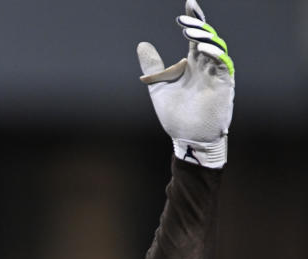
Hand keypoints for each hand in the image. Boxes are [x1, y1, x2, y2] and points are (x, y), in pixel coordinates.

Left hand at [137, 0, 234, 167]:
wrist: (186, 138)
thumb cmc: (175, 115)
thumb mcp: (158, 87)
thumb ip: (152, 66)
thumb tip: (142, 44)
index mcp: (192, 64)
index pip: (195, 36)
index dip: (194, 20)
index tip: (189, 3)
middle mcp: (206, 66)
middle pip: (207, 38)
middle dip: (197, 26)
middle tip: (184, 18)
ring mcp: (216, 75)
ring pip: (216, 48)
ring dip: (204, 37)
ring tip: (190, 31)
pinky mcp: (224, 86)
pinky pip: (223, 65)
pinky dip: (213, 54)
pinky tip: (201, 48)